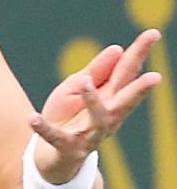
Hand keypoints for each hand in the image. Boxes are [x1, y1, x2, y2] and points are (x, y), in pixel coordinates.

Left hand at [30, 29, 163, 182]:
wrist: (52, 154)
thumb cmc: (68, 115)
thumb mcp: (77, 87)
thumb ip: (95, 71)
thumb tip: (117, 49)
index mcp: (109, 97)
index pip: (126, 71)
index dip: (139, 53)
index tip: (153, 33)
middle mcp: (107, 116)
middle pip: (124, 98)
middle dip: (140, 89)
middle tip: (156, 78)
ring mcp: (90, 133)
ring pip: (98, 118)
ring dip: (92, 100)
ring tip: (84, 81)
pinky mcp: (68, 147)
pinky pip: (55, 137)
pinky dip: (44, 128)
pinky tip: (32, 118)